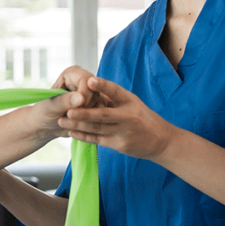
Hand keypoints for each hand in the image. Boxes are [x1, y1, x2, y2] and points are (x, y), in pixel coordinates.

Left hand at [24, 66, 103, 139]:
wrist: (46, 125)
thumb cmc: (44, 112)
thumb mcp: (51, 107)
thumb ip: (65, 101)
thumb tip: (81, 98)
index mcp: (73, 73)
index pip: (88, 81)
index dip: (84, 97)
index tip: (73, 111)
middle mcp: (85, 80)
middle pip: (97, 93)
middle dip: (86, 109)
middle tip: (72, 118)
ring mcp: (92, 93)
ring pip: (102, 105)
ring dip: (89, 118)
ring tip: (74, 122)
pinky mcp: (97, 105)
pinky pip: (102, 115)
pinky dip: (92, 123)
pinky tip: (80, 126)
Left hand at [60, 77, 177, 160]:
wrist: (162, 141)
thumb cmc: (143, 118)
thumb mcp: (133, 104)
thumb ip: (115, 98)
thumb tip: (92, 86)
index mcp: (131, 101)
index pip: (116, 91)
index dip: (103, 86)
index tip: (90, 80)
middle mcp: (128, 116)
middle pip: (103, 115)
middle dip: (84, 113)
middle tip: (67, 110)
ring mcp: (124, 132)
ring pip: (97, 128)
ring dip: (78, 125)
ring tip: (62, 121)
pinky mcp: (120, 145)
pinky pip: (98, 140)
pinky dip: (84, 136)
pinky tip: (72, 133)